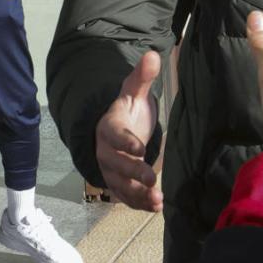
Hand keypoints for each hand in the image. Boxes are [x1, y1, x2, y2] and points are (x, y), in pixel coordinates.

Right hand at [93, 50, 163, 210]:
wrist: (112, 130)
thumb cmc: (126, 111)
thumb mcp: (133, 92)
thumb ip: (142, 77)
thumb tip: (153, 54)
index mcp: (109, 127)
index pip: (114, 135)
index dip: (125, 142)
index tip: (140, 148)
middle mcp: (106, 151)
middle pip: (115, 164)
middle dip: (132, 172)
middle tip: (151, 179)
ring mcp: (110, 170)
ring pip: (120, 184)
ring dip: (137, 194)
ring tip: (157, 200)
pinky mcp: (118, 184)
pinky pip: (125, 196)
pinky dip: (138, 203)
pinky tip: (156, 207)